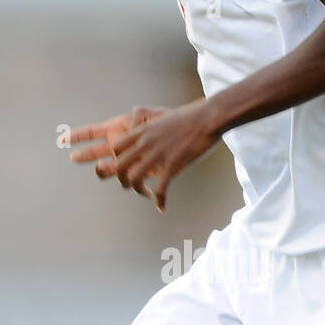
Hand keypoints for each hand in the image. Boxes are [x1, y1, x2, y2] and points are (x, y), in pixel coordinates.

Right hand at [68, 106, 167, 198]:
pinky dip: (141, 188)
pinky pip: (136, 182)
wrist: (184, 132)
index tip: (60, 140)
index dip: (75, 136)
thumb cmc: (165, 119)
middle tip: (75, 157)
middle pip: (95, 153)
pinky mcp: (143, 170)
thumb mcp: (148, 114)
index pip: (91, 132)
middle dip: (84, 156)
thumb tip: (131, 126)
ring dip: (109, 172)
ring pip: (113, 171)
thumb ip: (137, 118)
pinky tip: (149, 194)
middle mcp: (118, 146)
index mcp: (116, 129)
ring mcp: (128, 159)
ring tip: (109, 169)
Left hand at [106, 98, 220, 211]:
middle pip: (119, 166)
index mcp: (143, 131)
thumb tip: (153, 135)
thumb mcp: (163, 118)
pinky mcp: (172, 166)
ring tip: (145, 193)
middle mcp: (146, 143)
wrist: (207, 118)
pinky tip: (162, 207)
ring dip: (137, 190)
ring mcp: (158, 155)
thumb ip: (153, 129)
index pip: (116, 147)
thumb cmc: (191, 117)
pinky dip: (160, 201)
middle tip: (131, 184)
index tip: (129, 165)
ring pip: (134, 179)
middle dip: (122, 179)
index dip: (118, 159)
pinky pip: (160, 190)